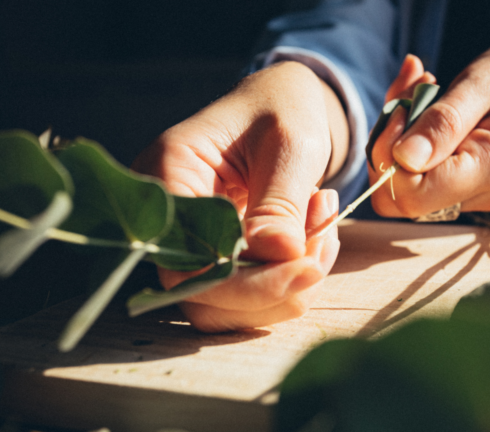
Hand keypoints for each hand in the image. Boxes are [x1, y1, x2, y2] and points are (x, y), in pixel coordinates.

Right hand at [131, 61, 347, 330]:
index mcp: (169, 173)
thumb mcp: (289, 145)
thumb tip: (280, 258)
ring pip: (227, 305)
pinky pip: (246, 294)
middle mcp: (166, 215)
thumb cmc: (282, 110)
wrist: (282, 105)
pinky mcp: (216, 256)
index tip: (308, 268)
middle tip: (323, 240)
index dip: (247, 283)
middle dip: (275, 284)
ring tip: (323, 228)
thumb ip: (280, 203)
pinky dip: (290, 279)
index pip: (187, 262)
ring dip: (287, 285)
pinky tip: (316, 236)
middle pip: (203, 294)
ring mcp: (189, 240)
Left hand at [369, 32, 489, 217]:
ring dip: (399, 134)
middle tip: (407, 92)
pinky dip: (412, 137)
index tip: (401, 109)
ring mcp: (475, 195)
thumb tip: (403, 158)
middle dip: (388, 145)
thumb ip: (444, 121)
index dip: (389, 156)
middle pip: (401, 196)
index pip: (411, 194)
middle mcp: (483, 192)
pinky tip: (428, 101)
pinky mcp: (468, 187)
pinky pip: (421, 174)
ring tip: (422, 86)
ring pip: (407, 184)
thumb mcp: (485, 80)